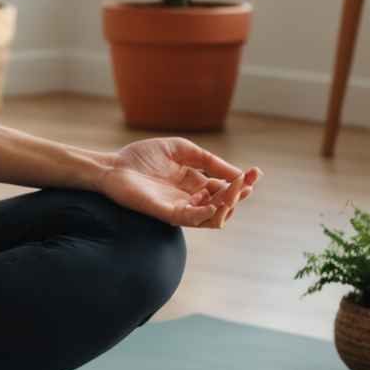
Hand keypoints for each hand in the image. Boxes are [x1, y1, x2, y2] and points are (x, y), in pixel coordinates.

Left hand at [97, 137, 260, 228]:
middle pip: (224, 204)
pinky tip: (215, 203)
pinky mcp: (165, 213)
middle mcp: (190, 199)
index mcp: (195, 184)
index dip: (242, 182)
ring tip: (232, 189)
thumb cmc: (142, 156)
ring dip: (226, 204)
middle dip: (238, 193)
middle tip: (247, 182)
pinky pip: (191, 220)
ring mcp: (179, 208)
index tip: (256, 173)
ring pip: (212, 216)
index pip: (225, 188)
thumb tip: (236, 172)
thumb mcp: (182, 150)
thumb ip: (207, 160)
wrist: (112, 165)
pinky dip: (205, 213)